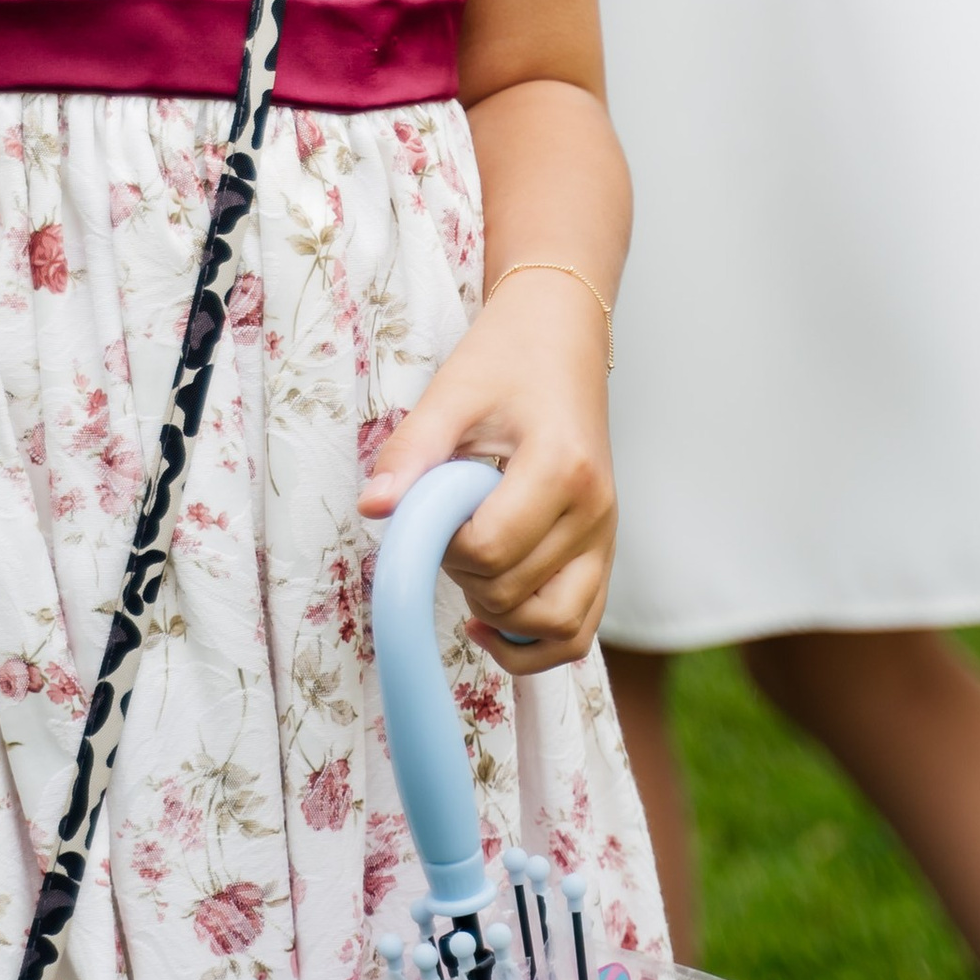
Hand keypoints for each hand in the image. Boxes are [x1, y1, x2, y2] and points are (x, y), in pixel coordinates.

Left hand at [359, 275, 617, 674]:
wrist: (560, 337)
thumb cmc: (506, 358)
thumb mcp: (451, 394)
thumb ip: (412, 452)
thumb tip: (373, 509)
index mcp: (562, 468)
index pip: (490, 549)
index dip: (443, 543)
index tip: (430, 506)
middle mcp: (596, 513)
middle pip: (515, 594)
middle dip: (463, 574)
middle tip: (444, 526)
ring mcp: (606, 539)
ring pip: (557, 628)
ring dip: (500, 616)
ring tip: (468, 568)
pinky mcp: (604, 555)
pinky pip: (579, 630)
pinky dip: (535, 643)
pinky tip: (489, 621)